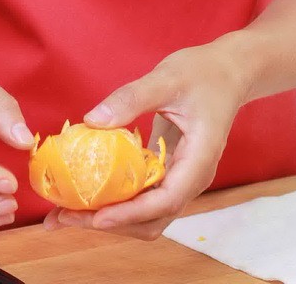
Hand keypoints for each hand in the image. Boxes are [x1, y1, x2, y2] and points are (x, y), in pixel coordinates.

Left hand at [43, 39, 250, 240]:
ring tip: (68, 212)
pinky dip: (116, 199)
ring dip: (110, 217)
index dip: (130, 214)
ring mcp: (181, 177)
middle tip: (66, 216)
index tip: (95, 217)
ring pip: (146, 214)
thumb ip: (132, 98)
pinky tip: (88, 189)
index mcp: (199, 159)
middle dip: (111, 223)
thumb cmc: (204, 72)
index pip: (166, 200)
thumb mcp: (167, 78)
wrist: (229, 72)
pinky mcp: (169, 170)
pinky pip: (142, 195)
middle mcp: (191, 178)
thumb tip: (92, 121)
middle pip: (152, 219)